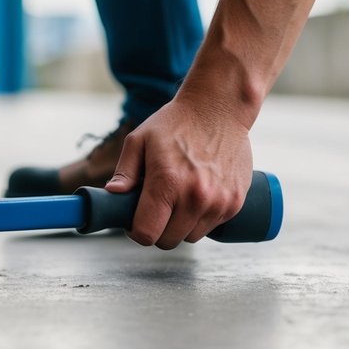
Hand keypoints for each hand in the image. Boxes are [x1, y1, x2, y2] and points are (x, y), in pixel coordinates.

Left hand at [105, 96, 253, 248]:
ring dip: (181, 225)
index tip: (136, 219)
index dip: (136, 230)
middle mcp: (195, 197)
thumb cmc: (177, 122)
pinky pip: (212, 226)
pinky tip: (198, 195)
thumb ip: (124, 172)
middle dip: (158, 228)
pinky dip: (202, 218)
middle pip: (168, 240)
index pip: (146, 233)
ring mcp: (219, 202)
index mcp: (167, 182)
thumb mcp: (140, 140)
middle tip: (157, 206)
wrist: (220, 107)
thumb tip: (113, 195)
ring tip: (179, 197)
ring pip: (191, 237)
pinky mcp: (235, 202)